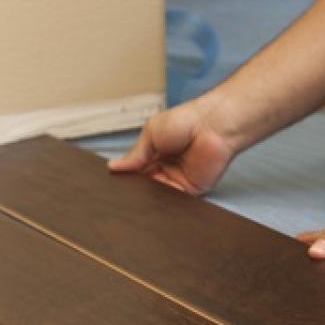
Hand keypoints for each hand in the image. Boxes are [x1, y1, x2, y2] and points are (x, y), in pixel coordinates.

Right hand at [108, 96, 237, 194]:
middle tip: (121, 195)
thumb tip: (114, 167)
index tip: (112, 185)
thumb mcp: (151, 133)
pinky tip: (152, 201)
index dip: (126, 177)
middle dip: (135, 189)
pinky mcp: (190, 191)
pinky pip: (174, 201)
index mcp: (155, 153)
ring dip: (148, 197)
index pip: (137, 170)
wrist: (212, 127)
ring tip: (134, 198)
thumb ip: (134, 154)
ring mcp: (177, 181)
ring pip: (157, 196)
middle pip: (145, 185)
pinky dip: (163, 202)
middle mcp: (165, 168)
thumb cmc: (185, 121)